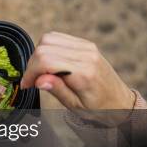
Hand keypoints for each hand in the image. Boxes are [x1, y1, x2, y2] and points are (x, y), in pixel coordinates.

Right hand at [20, 32, 135, 123]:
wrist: (120, 102)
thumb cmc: (99, 108)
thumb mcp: (76, 106)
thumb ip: (56, 90)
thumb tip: (38, 80)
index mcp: (84, 73)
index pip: (46, 61)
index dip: (30, 72)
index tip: (27, 84)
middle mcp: (86, 55)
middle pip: (44, 47)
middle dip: (32, 64)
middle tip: (33, 80)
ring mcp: (86, 47)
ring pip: (49, 39)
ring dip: (39, 55)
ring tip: (41, 71)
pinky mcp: (85, 44)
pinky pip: (57, 38)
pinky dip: (48, 48)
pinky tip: (50, 63)